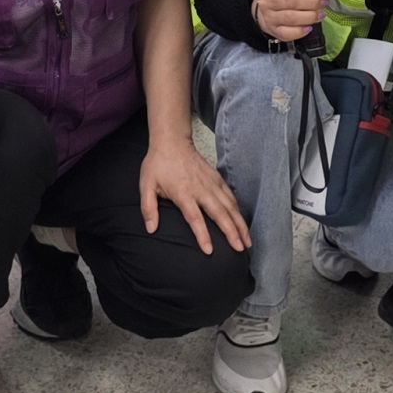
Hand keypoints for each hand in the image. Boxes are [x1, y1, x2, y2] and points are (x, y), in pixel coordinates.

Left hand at [138, 138, 249, 254]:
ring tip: (247, 240)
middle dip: (232, 232)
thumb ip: (148, 208)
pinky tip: (242, 221)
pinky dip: (238, 210)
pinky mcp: (217, 178)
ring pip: (230, 206)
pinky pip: (230, 196)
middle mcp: (201, 189)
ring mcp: (211, 183)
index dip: (202, 235)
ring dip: (240, 223)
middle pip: (220, 213)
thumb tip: (151, 229)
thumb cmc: (158, 164)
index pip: (195, 218)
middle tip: (240, 248)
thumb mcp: (146, 185)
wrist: (172, 141)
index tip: (210, 250)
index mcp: (183, 193)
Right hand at [252, 0, 327, 46]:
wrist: (270, 12)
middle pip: (290, 1)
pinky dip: (301, 31)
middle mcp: (267, 1)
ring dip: (309, 17)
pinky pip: (287, 34)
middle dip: (311, 3)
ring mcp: (269, 18)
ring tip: (320, 14)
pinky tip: (309, 27)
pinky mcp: (274, 32)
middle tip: (322, 3)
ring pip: (290, 18)